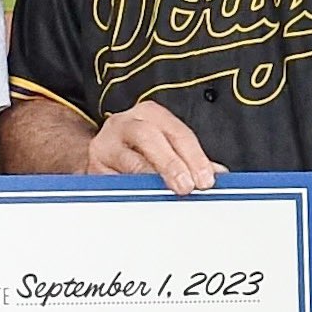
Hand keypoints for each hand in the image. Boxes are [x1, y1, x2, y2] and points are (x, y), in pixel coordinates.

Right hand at [86, 101, 220, 192]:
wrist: (98, 154)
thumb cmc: (137, 149)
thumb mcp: (165, 145)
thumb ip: (190, 159)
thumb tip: (217, 175)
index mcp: (149, 114)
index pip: (176, 132)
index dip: (194, 156)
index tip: (206, 179)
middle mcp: (125, 123)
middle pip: (148, 137)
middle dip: (171, 163)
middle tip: (187, 186)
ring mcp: (106, 145)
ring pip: (128, 159)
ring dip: (151, 178)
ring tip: (167, 193)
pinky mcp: (93, 168)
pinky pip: (113, 180)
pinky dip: (131, 189)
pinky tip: (143, 197)